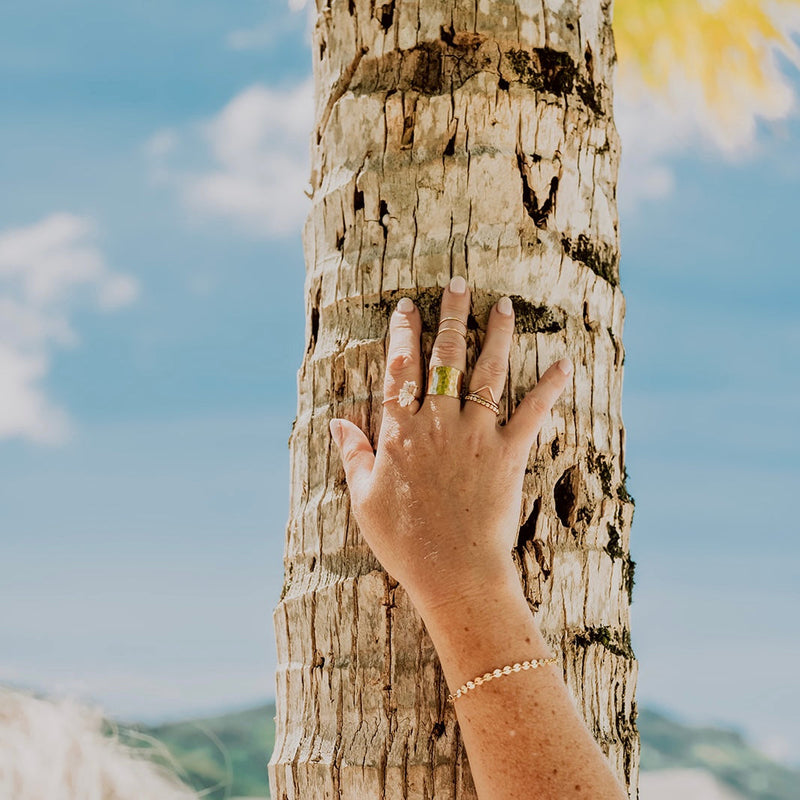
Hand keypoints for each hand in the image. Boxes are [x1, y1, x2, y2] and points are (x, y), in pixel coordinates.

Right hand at [329, 278, 572, 620]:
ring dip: (496, 336)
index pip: (401, 370)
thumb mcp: (364, 499)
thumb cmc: (404, 541)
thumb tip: (336, 424)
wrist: (452, 572)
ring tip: (504, 305)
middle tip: (458, 284)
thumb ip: (353, 456)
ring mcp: (476, 436)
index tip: (407, 306)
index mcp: (401, 432)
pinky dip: (549, 388)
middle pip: (445, 358)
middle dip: (450, 317)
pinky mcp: (509, 454)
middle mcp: (438, 423)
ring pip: (487, 373)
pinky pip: (531, 413)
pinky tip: (565, 363)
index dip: (404, 335)